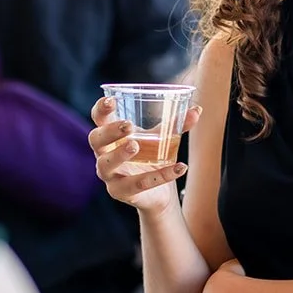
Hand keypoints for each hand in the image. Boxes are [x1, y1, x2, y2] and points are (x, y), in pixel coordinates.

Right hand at [88, 97, 201, 215]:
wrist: (159, 191)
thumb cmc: (152, 157)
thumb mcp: (163, 137)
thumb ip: (177, 123)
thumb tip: (197, 110)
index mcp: (111, 135)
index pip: (98, 119)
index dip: (101, 109)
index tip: (111, 101)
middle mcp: (104, 154)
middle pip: (96, 139)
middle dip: (109, 131)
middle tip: (128, 125)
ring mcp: (110, 175)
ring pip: (106, 164)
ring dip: (119, 154)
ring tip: (136, 145)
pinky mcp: (120, 192)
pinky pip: (138, 184)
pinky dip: (160, 176)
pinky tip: (179, 167)